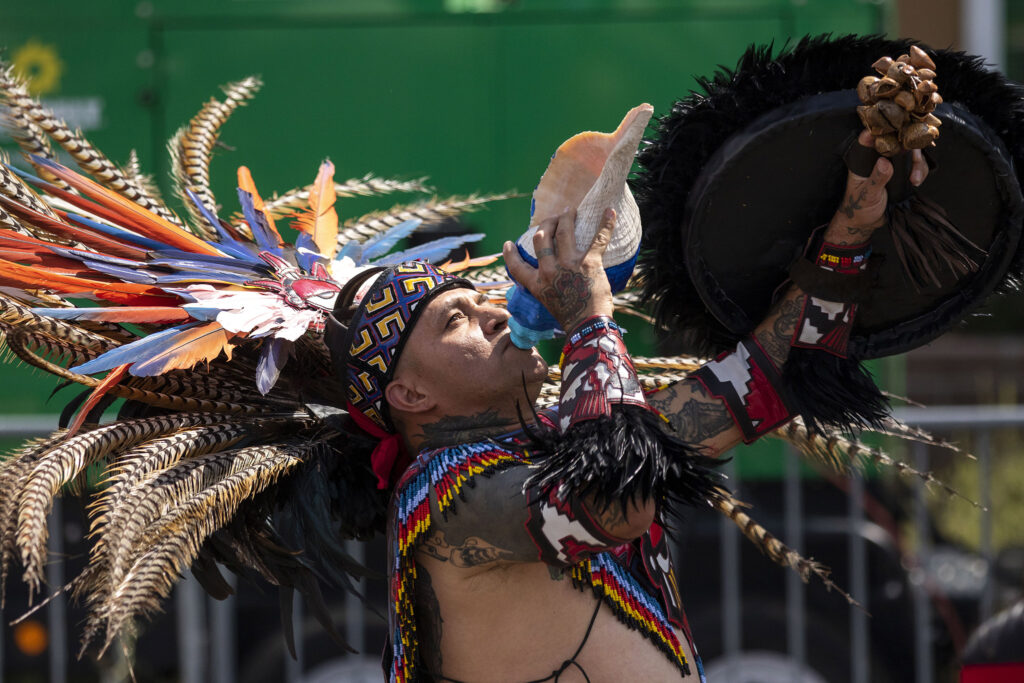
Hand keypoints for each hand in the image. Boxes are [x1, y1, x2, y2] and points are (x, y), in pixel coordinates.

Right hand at [503, 208, 615, 332]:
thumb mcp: (547, 302)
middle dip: (546, 223)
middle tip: (553, 219)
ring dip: (566, 217)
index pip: (517, 266)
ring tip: (570, 211)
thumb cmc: (570, 318)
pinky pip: (598, 238)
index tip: (508, 244)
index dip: (510, 253)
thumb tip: (547, 279)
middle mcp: (550, 270)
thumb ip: (544, 287)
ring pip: (564, 231)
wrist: (588, 325)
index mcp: (537, 283)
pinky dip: (606, 223)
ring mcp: (570, 264)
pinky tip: (610, 211)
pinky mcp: (590, 262)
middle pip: (542, 237)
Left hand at [823, 130, 929, 244]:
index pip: (871, 139)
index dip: (884, 131)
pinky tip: (916, 182)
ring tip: (915, 179)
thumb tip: (884, 163)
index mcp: (863, 160)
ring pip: (911, 153)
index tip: (896, 130)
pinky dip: (921, 171)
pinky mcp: (903, 173)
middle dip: (910, 149)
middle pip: (899, 141)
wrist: (867, 222)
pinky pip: (917, 165)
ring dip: (918, 163)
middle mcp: (879, 158)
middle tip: (915, 161)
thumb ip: (876, 179)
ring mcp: (893, 164)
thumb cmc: (859, 208)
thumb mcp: (867, 195)